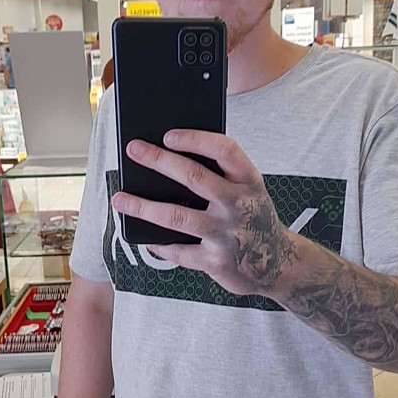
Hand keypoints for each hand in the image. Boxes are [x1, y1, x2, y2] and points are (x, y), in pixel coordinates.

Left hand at [112, 130, 298, 296]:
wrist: (279, 263)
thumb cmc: (251, 214)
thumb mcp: (247, 189)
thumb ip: (220, 174)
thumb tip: (169, 154)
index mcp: (249, 181)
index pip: (224, 150)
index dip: (196, 139)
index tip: (168, 135)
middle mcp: (239, 205)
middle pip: (194, 177)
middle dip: (159, 161)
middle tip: (133, 149)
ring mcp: (227, 235)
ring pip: (176, 216)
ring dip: (142, 206)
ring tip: (119, 198)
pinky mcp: (215, 262)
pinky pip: (177, 250)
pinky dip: (157, 243)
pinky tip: (143, 235)